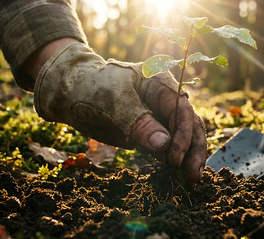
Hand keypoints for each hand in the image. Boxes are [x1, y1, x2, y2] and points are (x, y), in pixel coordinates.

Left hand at [25, 38, 206, 181]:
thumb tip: (164, 144)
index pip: (182, 109)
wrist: (69, 95)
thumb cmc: (91, 87)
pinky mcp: (148, 134)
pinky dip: (172, 162)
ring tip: (191, 180)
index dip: (184, 134)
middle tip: (194, 176)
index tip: (174, 158)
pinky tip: (177, 177)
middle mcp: (165, 100)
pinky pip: (165, 149)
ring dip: (186, 159)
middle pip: (189, 125)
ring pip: (181, 139)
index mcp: (161, 83)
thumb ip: (139, 122)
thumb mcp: (114, 101)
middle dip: (193, 150)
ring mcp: (158, 118)